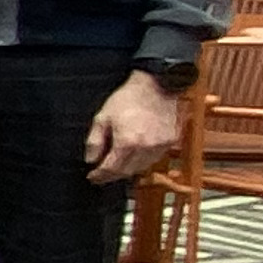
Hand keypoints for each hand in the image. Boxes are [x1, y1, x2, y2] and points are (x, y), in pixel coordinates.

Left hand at [88, 70, 185, 185]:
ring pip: (142, 168)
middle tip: (101, 176)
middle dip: (112, 176)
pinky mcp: (171, 142)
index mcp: (128, 142)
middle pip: (127, 172)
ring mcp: (161, 146)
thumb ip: (94, 141)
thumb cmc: (128, 98)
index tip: (92, 177)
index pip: (111, 168)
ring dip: (127, 170)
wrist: (157, 85)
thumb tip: (91, 160)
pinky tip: (133, 157)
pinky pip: (154, 159)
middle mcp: (146, 148)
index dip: (99, 175)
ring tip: (115, 167)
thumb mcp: (102, 117)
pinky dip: (142, 161)